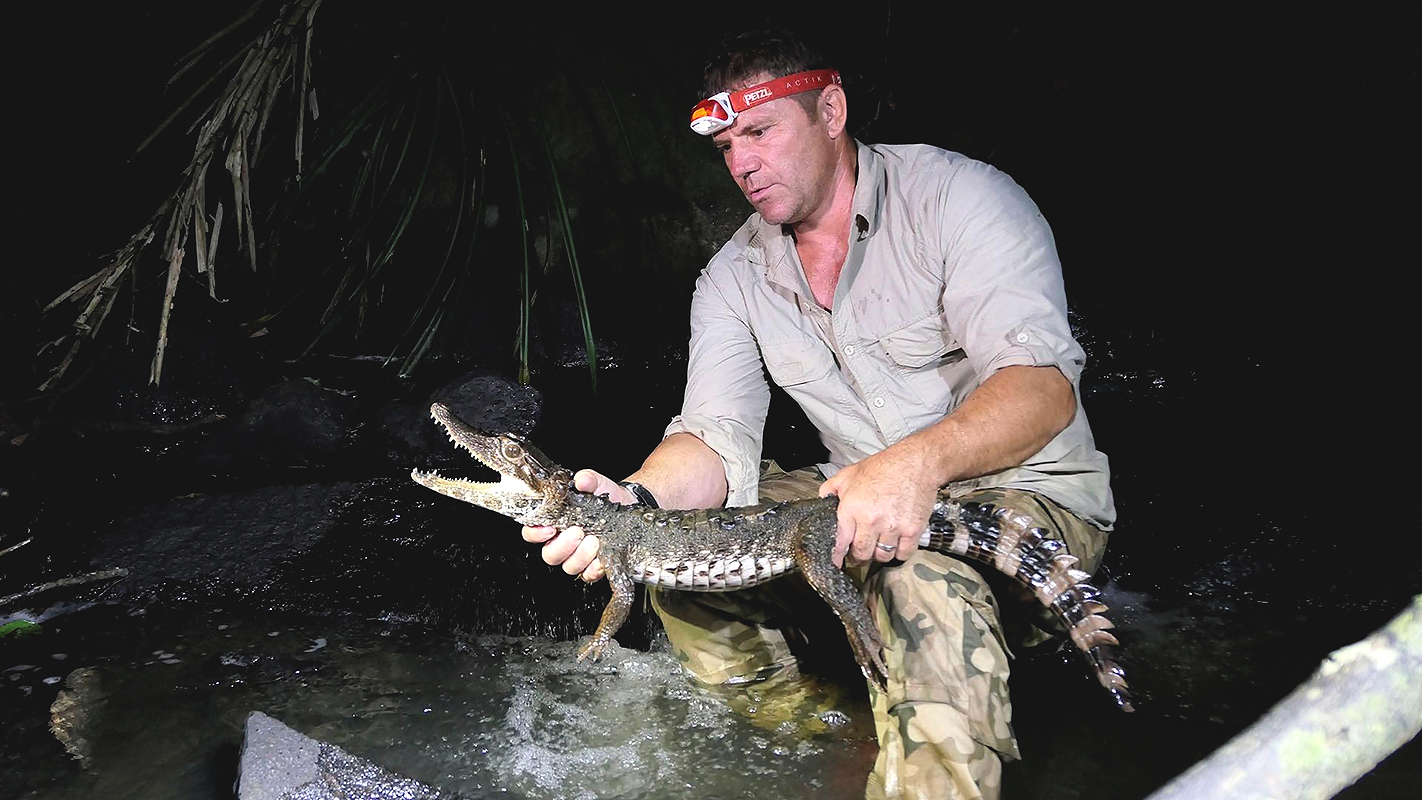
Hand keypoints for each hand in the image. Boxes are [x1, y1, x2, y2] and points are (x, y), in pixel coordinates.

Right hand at [520, 469, 634, 582]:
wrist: (629, 507)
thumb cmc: (606, 497)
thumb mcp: (597, 483)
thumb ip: (587, 479)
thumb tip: (581, 480)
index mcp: (554, 522)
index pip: (532, 533)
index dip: (536, 534)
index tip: (549, 528)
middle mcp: (562, 542)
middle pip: (549, 555)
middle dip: (562, 546)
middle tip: (578, 532)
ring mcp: (578, 556)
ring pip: (568, 566)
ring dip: (580, 555)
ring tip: (595, 540)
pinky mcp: (594, 566)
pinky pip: (588, 575)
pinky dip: (595, 568)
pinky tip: (602, 556)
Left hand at [818, 440, 938, 566]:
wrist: (915, 463)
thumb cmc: (884, 467)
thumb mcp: (849, 474)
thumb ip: (831, 489)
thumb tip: (821, 501)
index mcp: (852, 508)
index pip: (840, 542)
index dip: (837, 557)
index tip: (837, 563)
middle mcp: (871, 520)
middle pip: (861, 554)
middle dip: (859, 556)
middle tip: (860, 552)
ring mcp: (892, 527)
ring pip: (882, 556)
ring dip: (879, 554)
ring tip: (879, 544)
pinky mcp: (912, 530)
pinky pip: (903, 554)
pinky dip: (899, 552)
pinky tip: (896, 543)